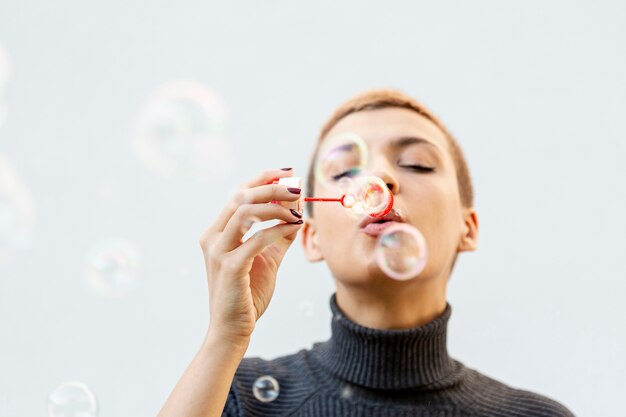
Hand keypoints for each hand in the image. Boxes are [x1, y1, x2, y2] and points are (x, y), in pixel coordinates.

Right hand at [198, 168, 302, 345]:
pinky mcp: (231, 267)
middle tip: (297, 187)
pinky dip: (278, 229)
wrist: (232, 329)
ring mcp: (218, 252)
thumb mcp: (267, 259)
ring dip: (276, 206)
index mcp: (217, 232)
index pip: (238, 194)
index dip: (262, 179)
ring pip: (245, 212)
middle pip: (241, 197)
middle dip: (272, 187)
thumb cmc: (247, 295)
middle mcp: (212, 237)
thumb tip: (298, 215)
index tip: (287, 171)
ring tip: (298, 210)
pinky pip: (257, 239)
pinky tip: (294, 227)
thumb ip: (279, 237)